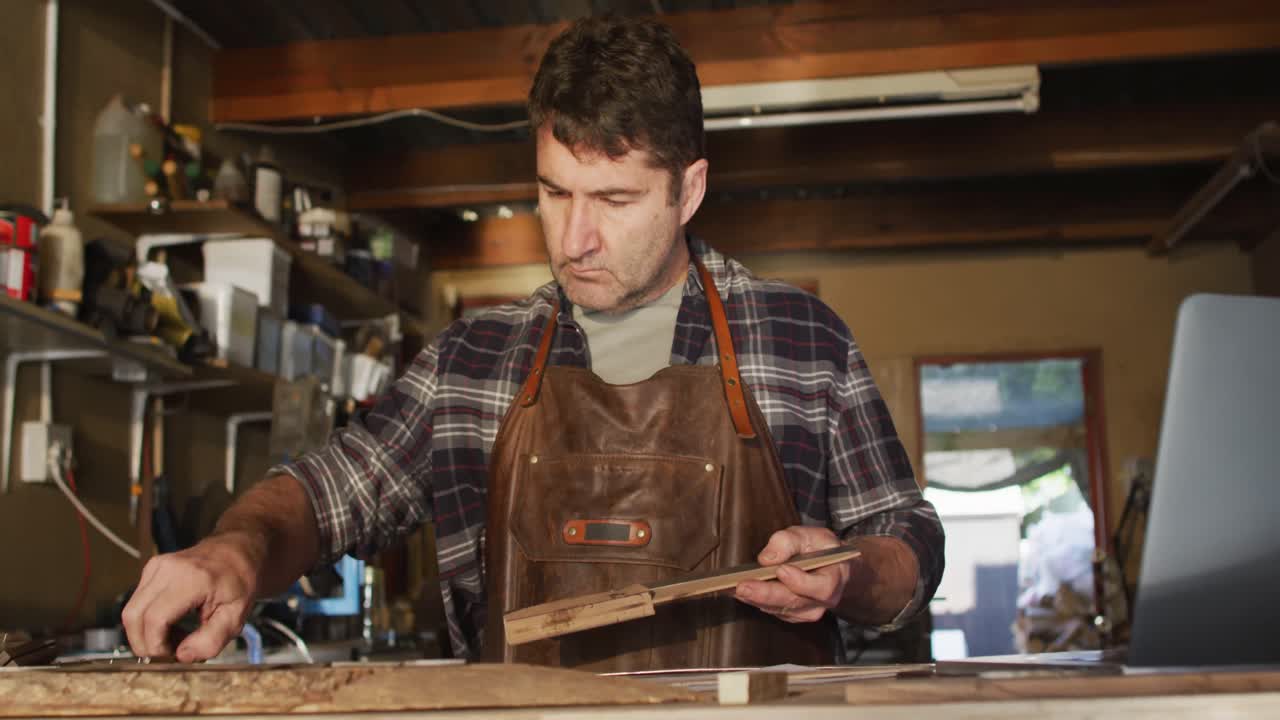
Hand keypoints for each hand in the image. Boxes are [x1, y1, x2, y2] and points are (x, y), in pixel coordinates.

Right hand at [122, 531, 263, 661]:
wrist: (237, 551)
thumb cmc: (239, 581)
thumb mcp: (237, 615)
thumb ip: (211, 640)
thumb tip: (182, 656)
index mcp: (191, 579)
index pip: (155, 619)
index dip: (157, 646)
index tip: (173, 656)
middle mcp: (167, 569)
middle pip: (134, 617)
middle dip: (146, 644)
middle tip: (171, 652)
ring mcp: (156, 567)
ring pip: (131, 612)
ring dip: (146, 633)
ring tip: (176, 638)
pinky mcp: (151, 570)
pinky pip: (137, 603)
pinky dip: (148, 621)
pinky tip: (171, 624)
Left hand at [733, 526, 850, 622]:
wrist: (829, 565)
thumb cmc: (819, 548)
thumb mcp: (809, 535)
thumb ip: (788, 541)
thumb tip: (767, 558)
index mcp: (834, 579)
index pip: (821, 587)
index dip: (800, 581)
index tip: (782, 570)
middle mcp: (822, 601)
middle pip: (795, 602)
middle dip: (767, 594)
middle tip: (744, 586)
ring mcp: (807, 611)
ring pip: (781, 609)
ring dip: (757, 599)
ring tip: (735, 589)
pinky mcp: (792, 614)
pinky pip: (773, 610)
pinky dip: (755, 601)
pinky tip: (739, 592)